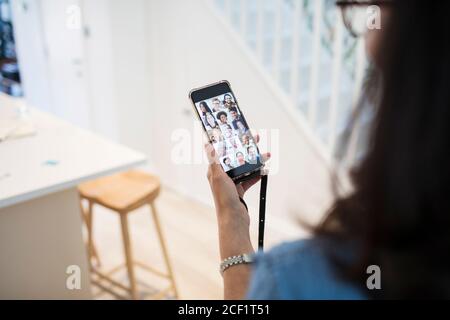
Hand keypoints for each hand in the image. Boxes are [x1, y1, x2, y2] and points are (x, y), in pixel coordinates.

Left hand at [205, 134, 270, 258]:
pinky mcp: (239, 191)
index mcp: (214, 171)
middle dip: (245, 148)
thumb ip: (214, 160)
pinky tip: (264, 169)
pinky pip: (249, 179)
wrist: (233, 220)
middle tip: (255, 137)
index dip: (230, 141)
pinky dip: (257, 174)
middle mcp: (222, 176)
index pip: (222, 151)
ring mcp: (231, 184)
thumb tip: (207, 143)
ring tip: (264, 154)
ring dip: (254, 160)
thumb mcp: (218, 176)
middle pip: (235, 157)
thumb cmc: (224, 198)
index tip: (237, 131)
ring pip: (244, 167)